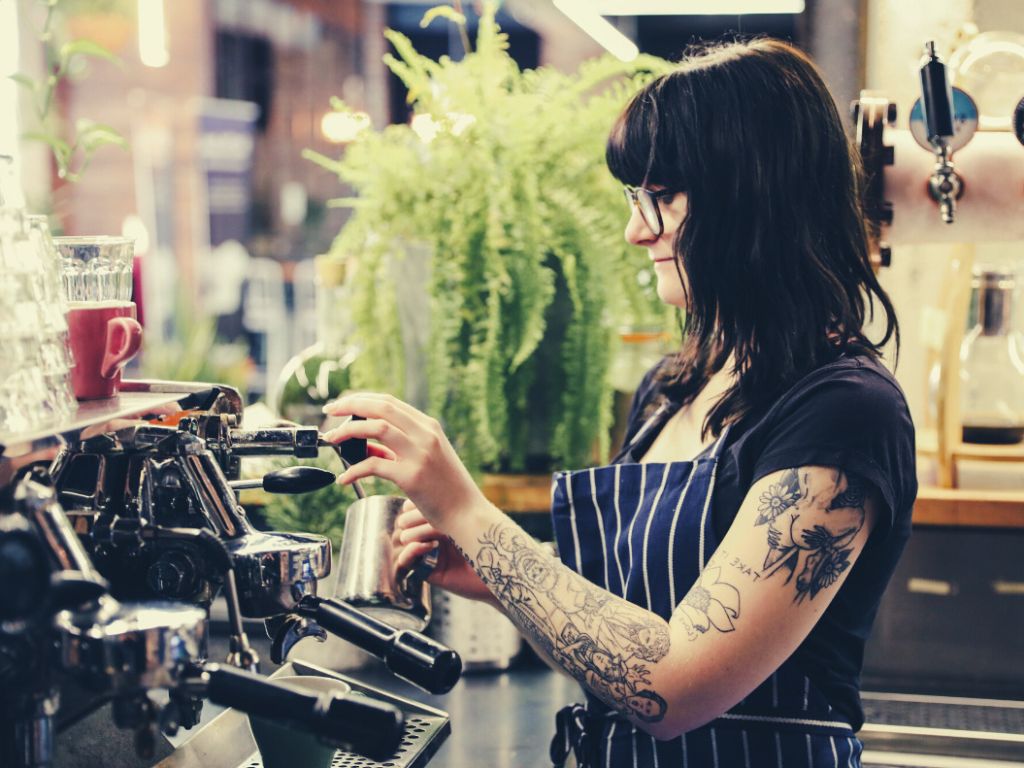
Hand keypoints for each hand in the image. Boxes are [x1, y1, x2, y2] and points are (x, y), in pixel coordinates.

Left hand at [321, 393, 490, 532]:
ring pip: (376, 428)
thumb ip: (398, 448)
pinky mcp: (411, 477)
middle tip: (329, 412)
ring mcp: (419, 454)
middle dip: (350, 405)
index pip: (389, 402)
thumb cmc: (446, 488)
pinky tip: (344, 477)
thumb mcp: (427, 459)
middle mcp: (425, 435)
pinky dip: (354, 470)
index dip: (362, 399)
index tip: (342, 404)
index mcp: (428, 426)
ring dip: (348, 432)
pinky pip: (373, 465)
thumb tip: (364, 447)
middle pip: (381, 408)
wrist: (467, 512)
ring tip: (332, 440)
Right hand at [393, 501, 496, 604]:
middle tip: (430, 517)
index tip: (423, 500)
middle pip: (407, 522)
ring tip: (434, 535)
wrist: (502, 574)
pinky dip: (411, 551)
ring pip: (406, 539)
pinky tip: (428, 547)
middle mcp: (433, 536)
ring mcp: (430, 553)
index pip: (414, 508)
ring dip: (415, 533)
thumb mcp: (471, 520)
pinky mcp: (429, 572)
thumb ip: (452, 507)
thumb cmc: (492, 543)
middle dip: (414, 518)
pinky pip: (407, 561)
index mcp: (442, 520)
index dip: (412, 505)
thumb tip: (425, 494)